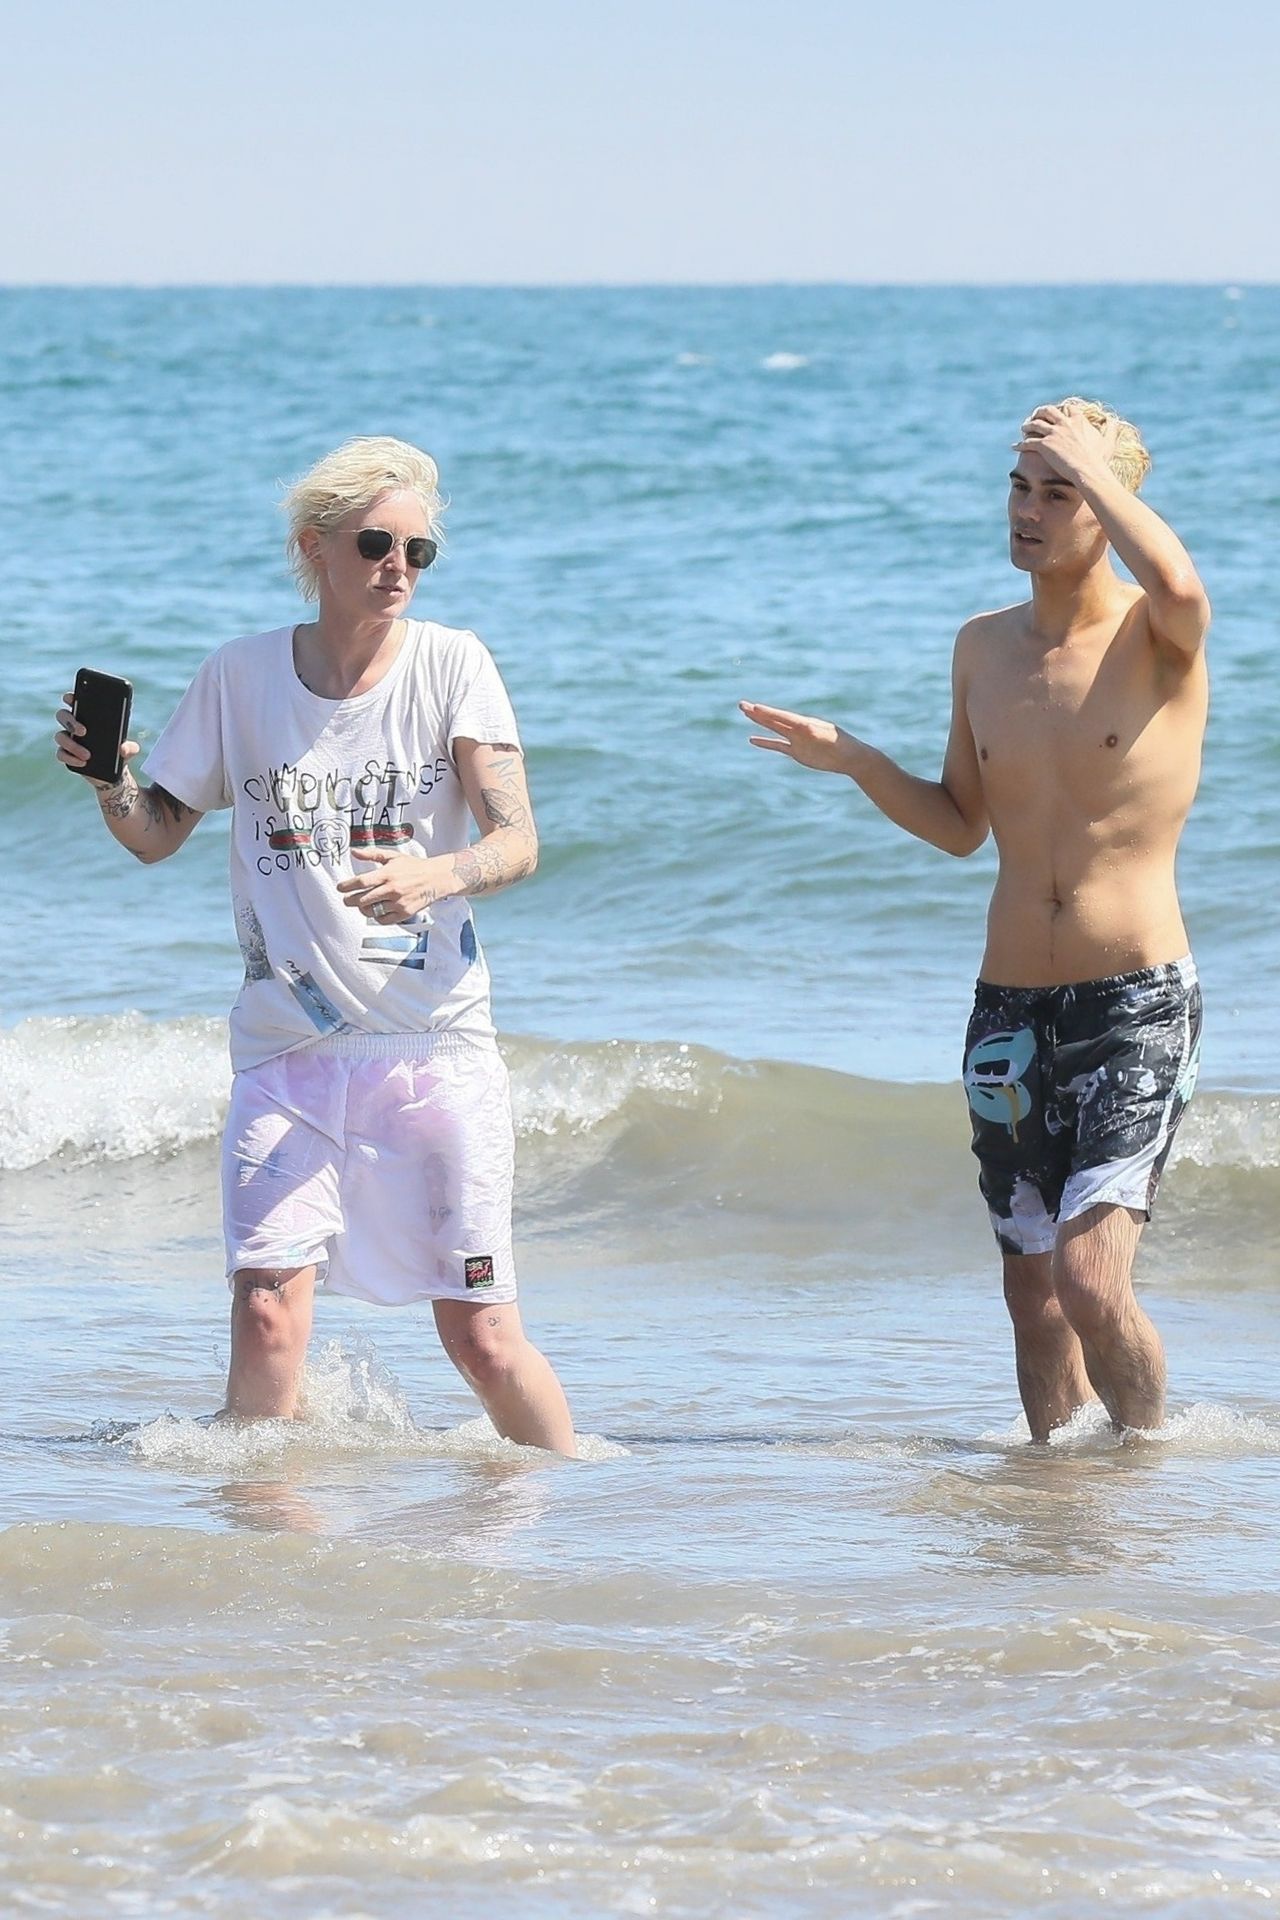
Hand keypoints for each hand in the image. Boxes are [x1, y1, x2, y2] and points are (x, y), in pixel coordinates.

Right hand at [54, 691, 139, 787]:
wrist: (112, 772)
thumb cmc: (119, 752)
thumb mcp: (129, 750)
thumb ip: (131, 748)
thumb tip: (123, 749)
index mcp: (88, 717)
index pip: (74, 701)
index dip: (70, 697)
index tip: (71, 697)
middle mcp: (74, 726)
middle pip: (62, 715)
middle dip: (70, 721)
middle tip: (84, 731)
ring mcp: (68, 740)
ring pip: (60, 736)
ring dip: (72, 745)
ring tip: (88, 755)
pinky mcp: (66, 755)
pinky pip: (61, 754)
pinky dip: (70, 758)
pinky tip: (82, 762)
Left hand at [336, 848, 438, 923]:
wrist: (436, 878)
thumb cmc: (414, 866)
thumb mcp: (393, 856)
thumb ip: (371, 854)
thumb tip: (354, 852)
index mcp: (387, 873)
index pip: (361, 882)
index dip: (347, 886)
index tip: (340, 888)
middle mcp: (392, 889)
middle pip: (363, 899)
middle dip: (350, 900)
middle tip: (346, 899)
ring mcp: (398, 902)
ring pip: (371, 911)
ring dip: (362, 909)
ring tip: (361, 905)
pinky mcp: (404, 913)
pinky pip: (383, 920)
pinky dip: (376, 917)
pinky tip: (376, 911)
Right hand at [739, 700, 855, 773]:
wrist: (851, 757)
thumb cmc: (843, 746)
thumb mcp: (830, 739)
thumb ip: (816, 733)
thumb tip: (805, 727)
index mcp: (805, 724)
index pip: (783, 717)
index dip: (768, 713)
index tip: (754, 707)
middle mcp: (798, 729)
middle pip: (774, 720)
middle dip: (758, 713)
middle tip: (741, 704)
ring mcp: (797, 740)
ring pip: (774, 729)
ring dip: (760, 722)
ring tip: (746, 714)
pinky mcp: (798, 752)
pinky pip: (778, 746)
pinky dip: (766, 742)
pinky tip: (752, 739)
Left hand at [1013, 403, 1119, 485]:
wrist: (1088, 471)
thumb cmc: (1098, 460)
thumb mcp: (1107, 442)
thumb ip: (1111, 430)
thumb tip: (1115, 421)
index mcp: (1078, 421)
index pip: (1067, 409)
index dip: (1060, 410)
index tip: (1055, 413)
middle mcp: (1064, 424)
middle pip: (1047, 411)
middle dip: (1040, 412)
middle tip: (1035, 417)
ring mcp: (1053, 433)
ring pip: (1034, 424)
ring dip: (1028, 426)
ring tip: (1023, 429)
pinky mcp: (1044, 445)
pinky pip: (1028, 442)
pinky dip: (1020, 444)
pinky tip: (1014, 447)